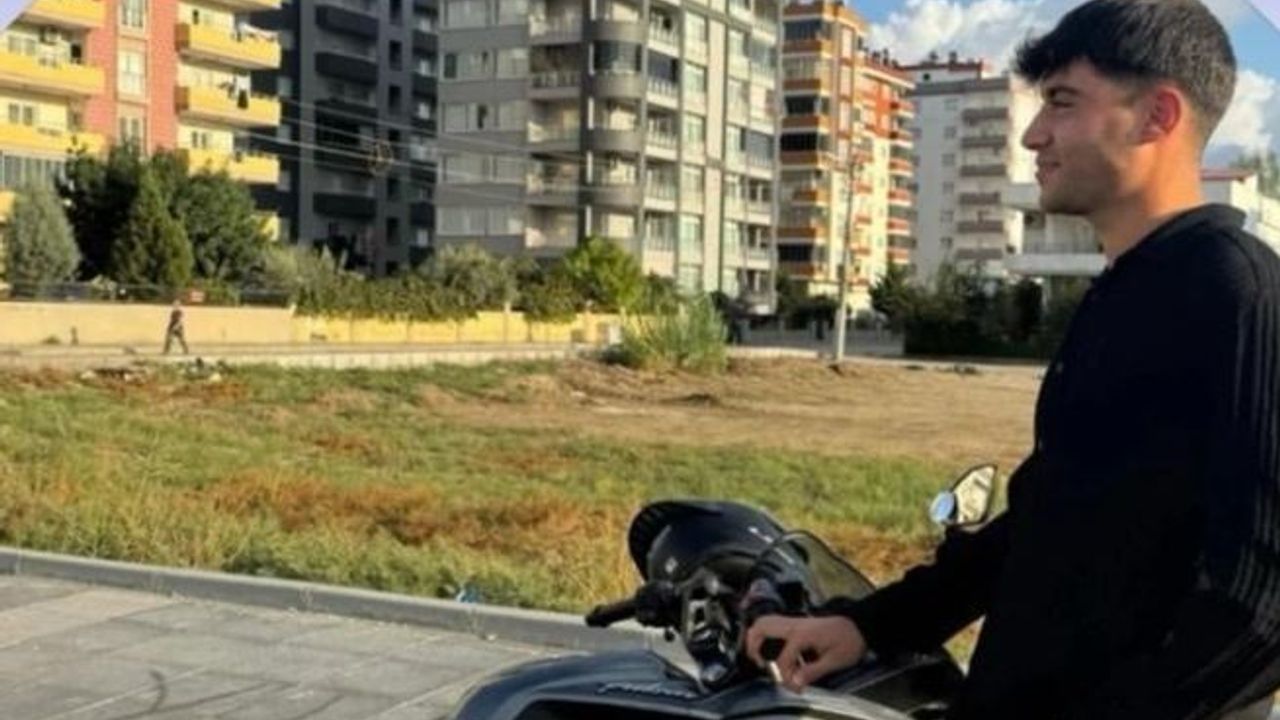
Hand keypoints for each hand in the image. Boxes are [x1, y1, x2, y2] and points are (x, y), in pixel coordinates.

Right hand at [744, 614, 867, 691]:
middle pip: (761, 627)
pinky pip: (772, 623)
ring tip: (759, 656)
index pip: (782, 658)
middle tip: (759, 664)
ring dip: (756, 637)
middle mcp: (794, 625)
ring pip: (764, 622)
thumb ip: (813, 671)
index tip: (796, 688)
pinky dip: (764, 633)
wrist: (859, 626)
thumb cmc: (849, 642)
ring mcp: (794, 622)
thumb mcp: (835, 661)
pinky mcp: (796, 623)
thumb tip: (796, 682)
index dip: (785, 676)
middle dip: (753, 646)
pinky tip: (770, 648)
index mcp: (803, 634)